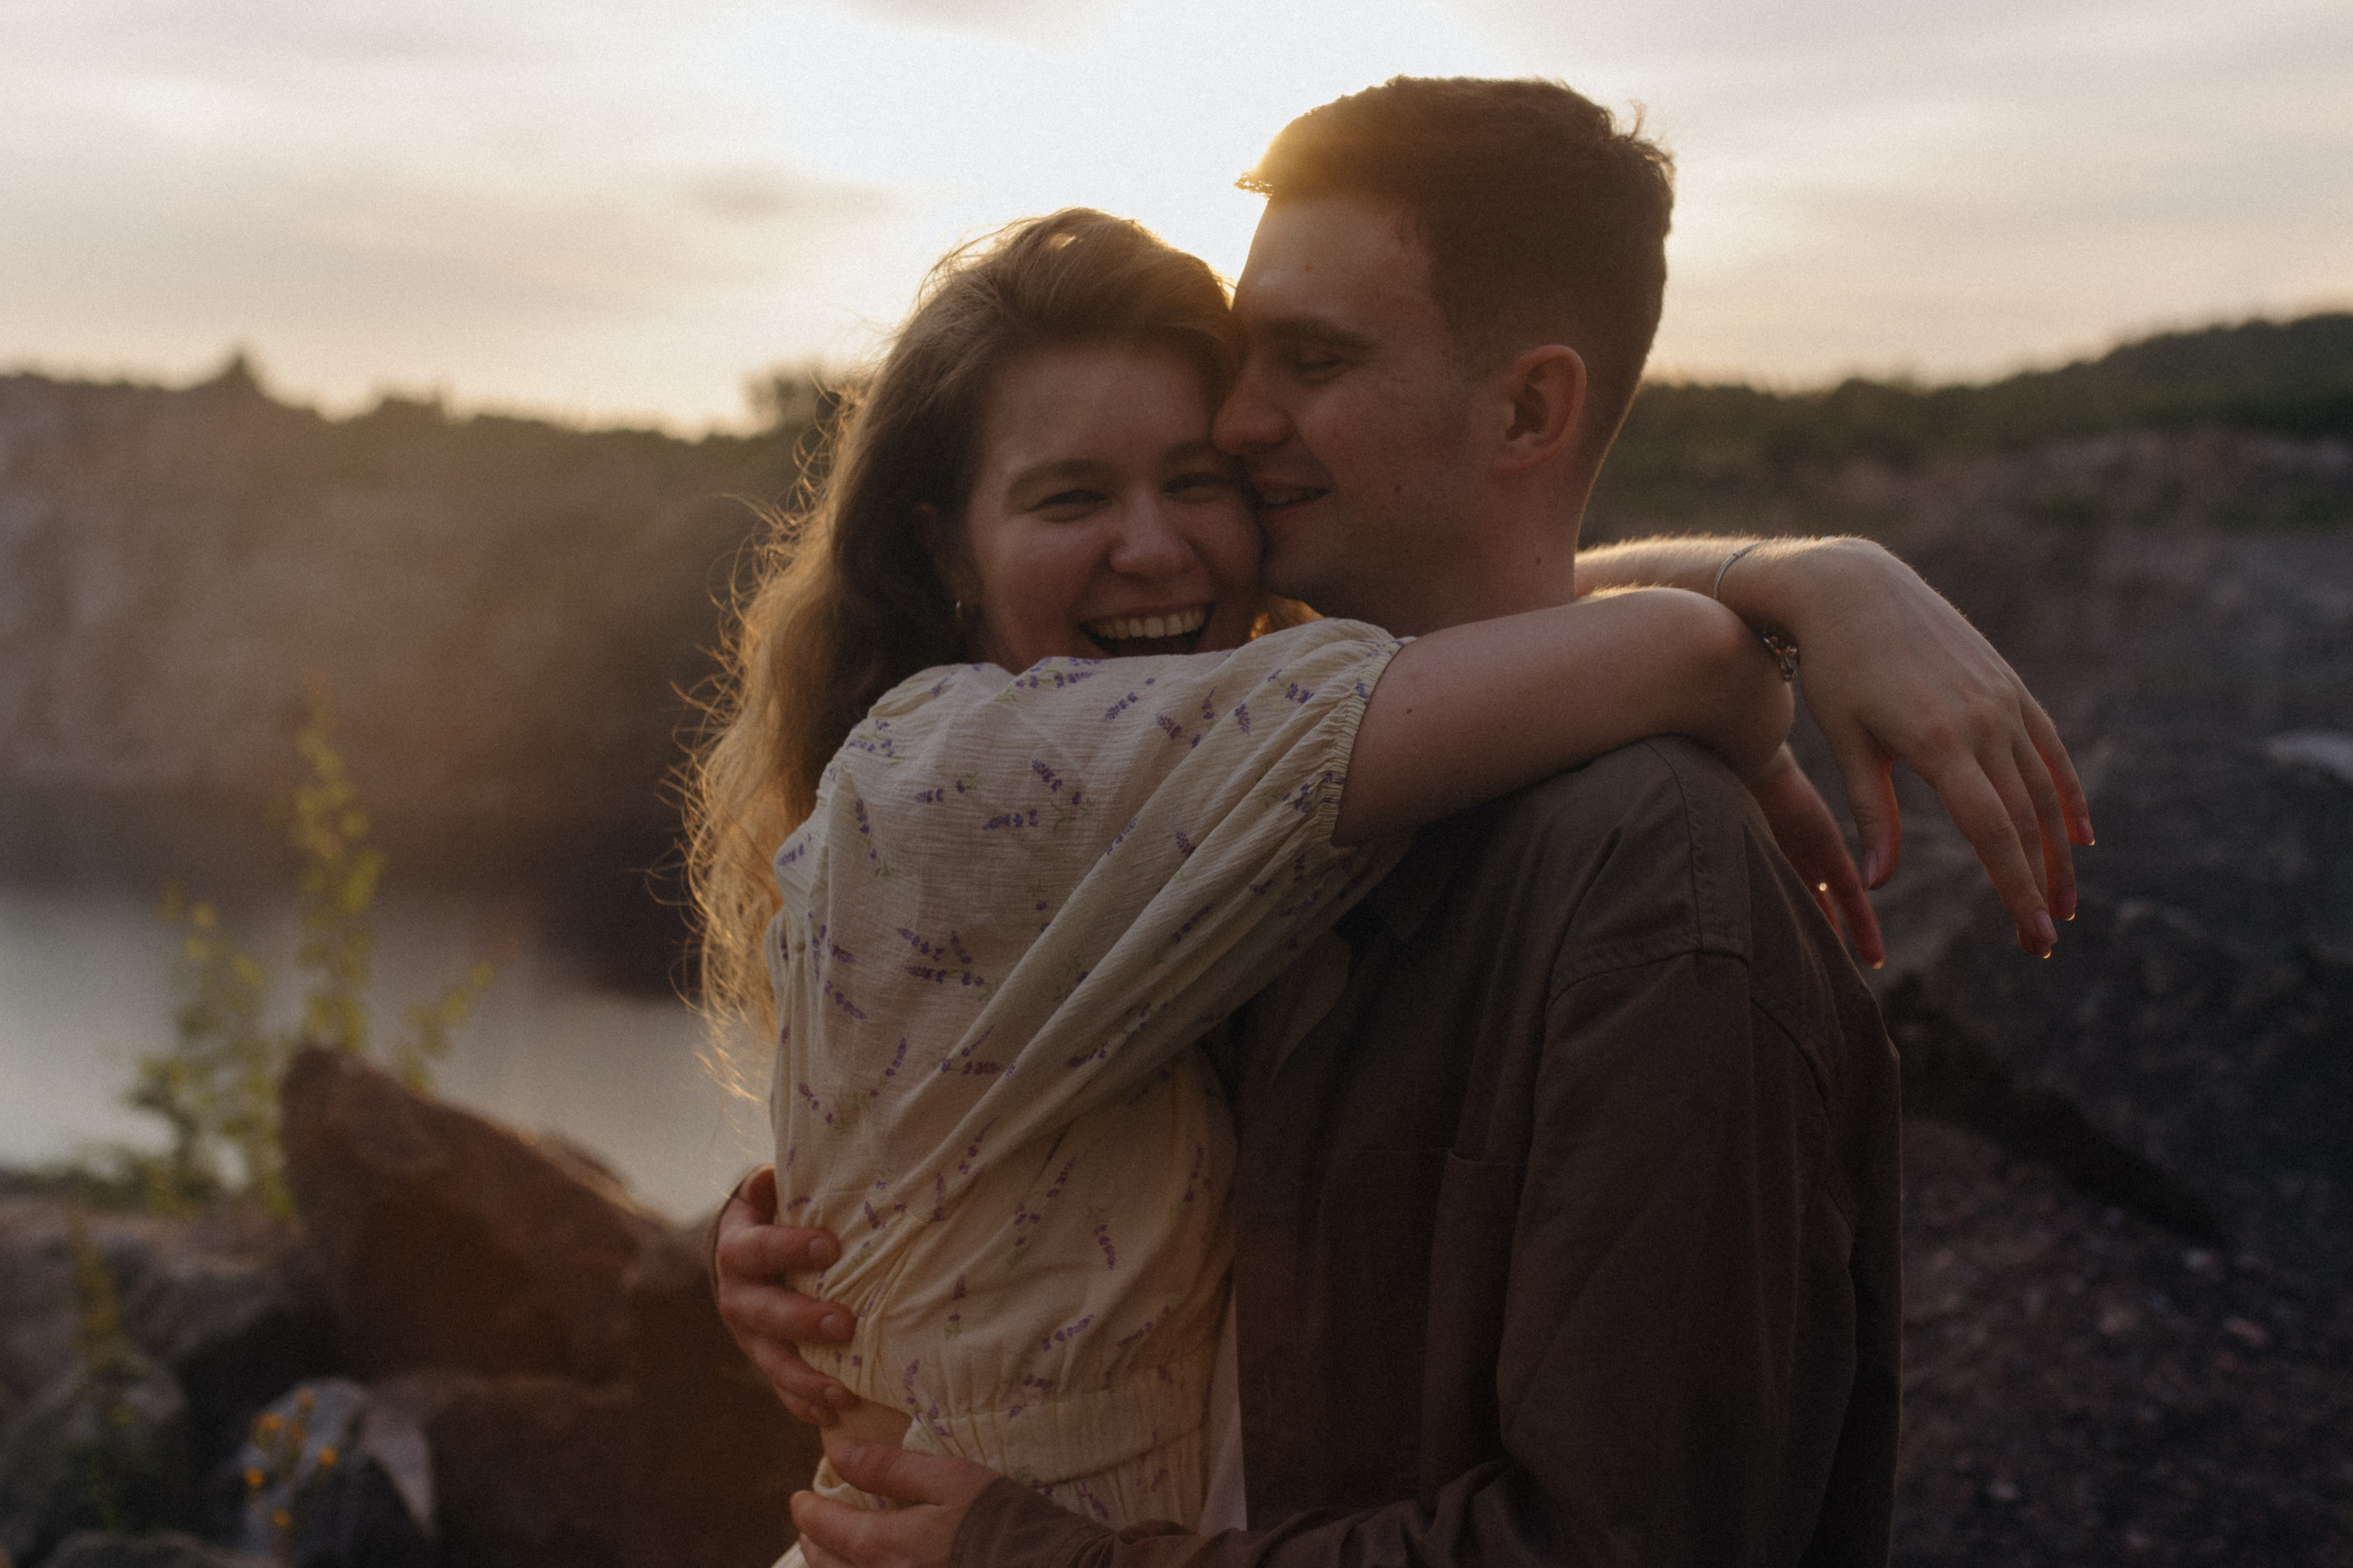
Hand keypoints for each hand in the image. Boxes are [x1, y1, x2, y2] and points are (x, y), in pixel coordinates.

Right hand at [712, 1166, 858, 1425]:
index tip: (831, 1246)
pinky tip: (832, 1415)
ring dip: (805, 1378)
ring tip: (843, 1392)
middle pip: (762, 1313)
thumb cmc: (777, 1215)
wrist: (748, 1253)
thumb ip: (774, 1187)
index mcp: (737, 1249)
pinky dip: (804, 1404)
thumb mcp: (771, 1195)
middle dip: (802, 1320)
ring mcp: (748, 1335)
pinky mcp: (764, 1360)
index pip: (757, 1248)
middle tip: (844, 1324)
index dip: (789, 1247)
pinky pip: (780, 1389)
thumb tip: (770, 1177)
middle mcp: (736, 1296)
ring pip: (770, 1360)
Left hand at [792, 1439, 1001, 1567]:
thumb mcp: (947, 1479)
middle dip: (813, 1542)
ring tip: (831, 1551)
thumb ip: (889, 1469)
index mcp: (884, 1546)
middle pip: (829, 1565)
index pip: (826, 1528)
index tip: (798, 1499)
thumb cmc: (996, 1518)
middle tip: (810, 1524)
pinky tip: (866, 1566)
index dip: (808, 1511)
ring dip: (831, 1565)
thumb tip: (838, 1455)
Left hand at [1739, 539, 2090, 956]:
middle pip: (2026, 820)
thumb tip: (1876, 882)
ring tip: (2062, 901)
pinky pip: (2048, 747)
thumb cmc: (1834, 669)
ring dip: (2057, 850)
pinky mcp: (2007, 684)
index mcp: (1939, 742)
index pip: (1992, 833)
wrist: (1853, 587)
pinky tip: (2078, 834)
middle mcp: (1983, 721)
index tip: (2034, 937)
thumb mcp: (1847, 742)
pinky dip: (2068, 792)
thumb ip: (1871, 812)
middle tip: (2045, 941)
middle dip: (2038, 885)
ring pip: (2044, 788)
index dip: (2015, 889)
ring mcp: (2002, 700)